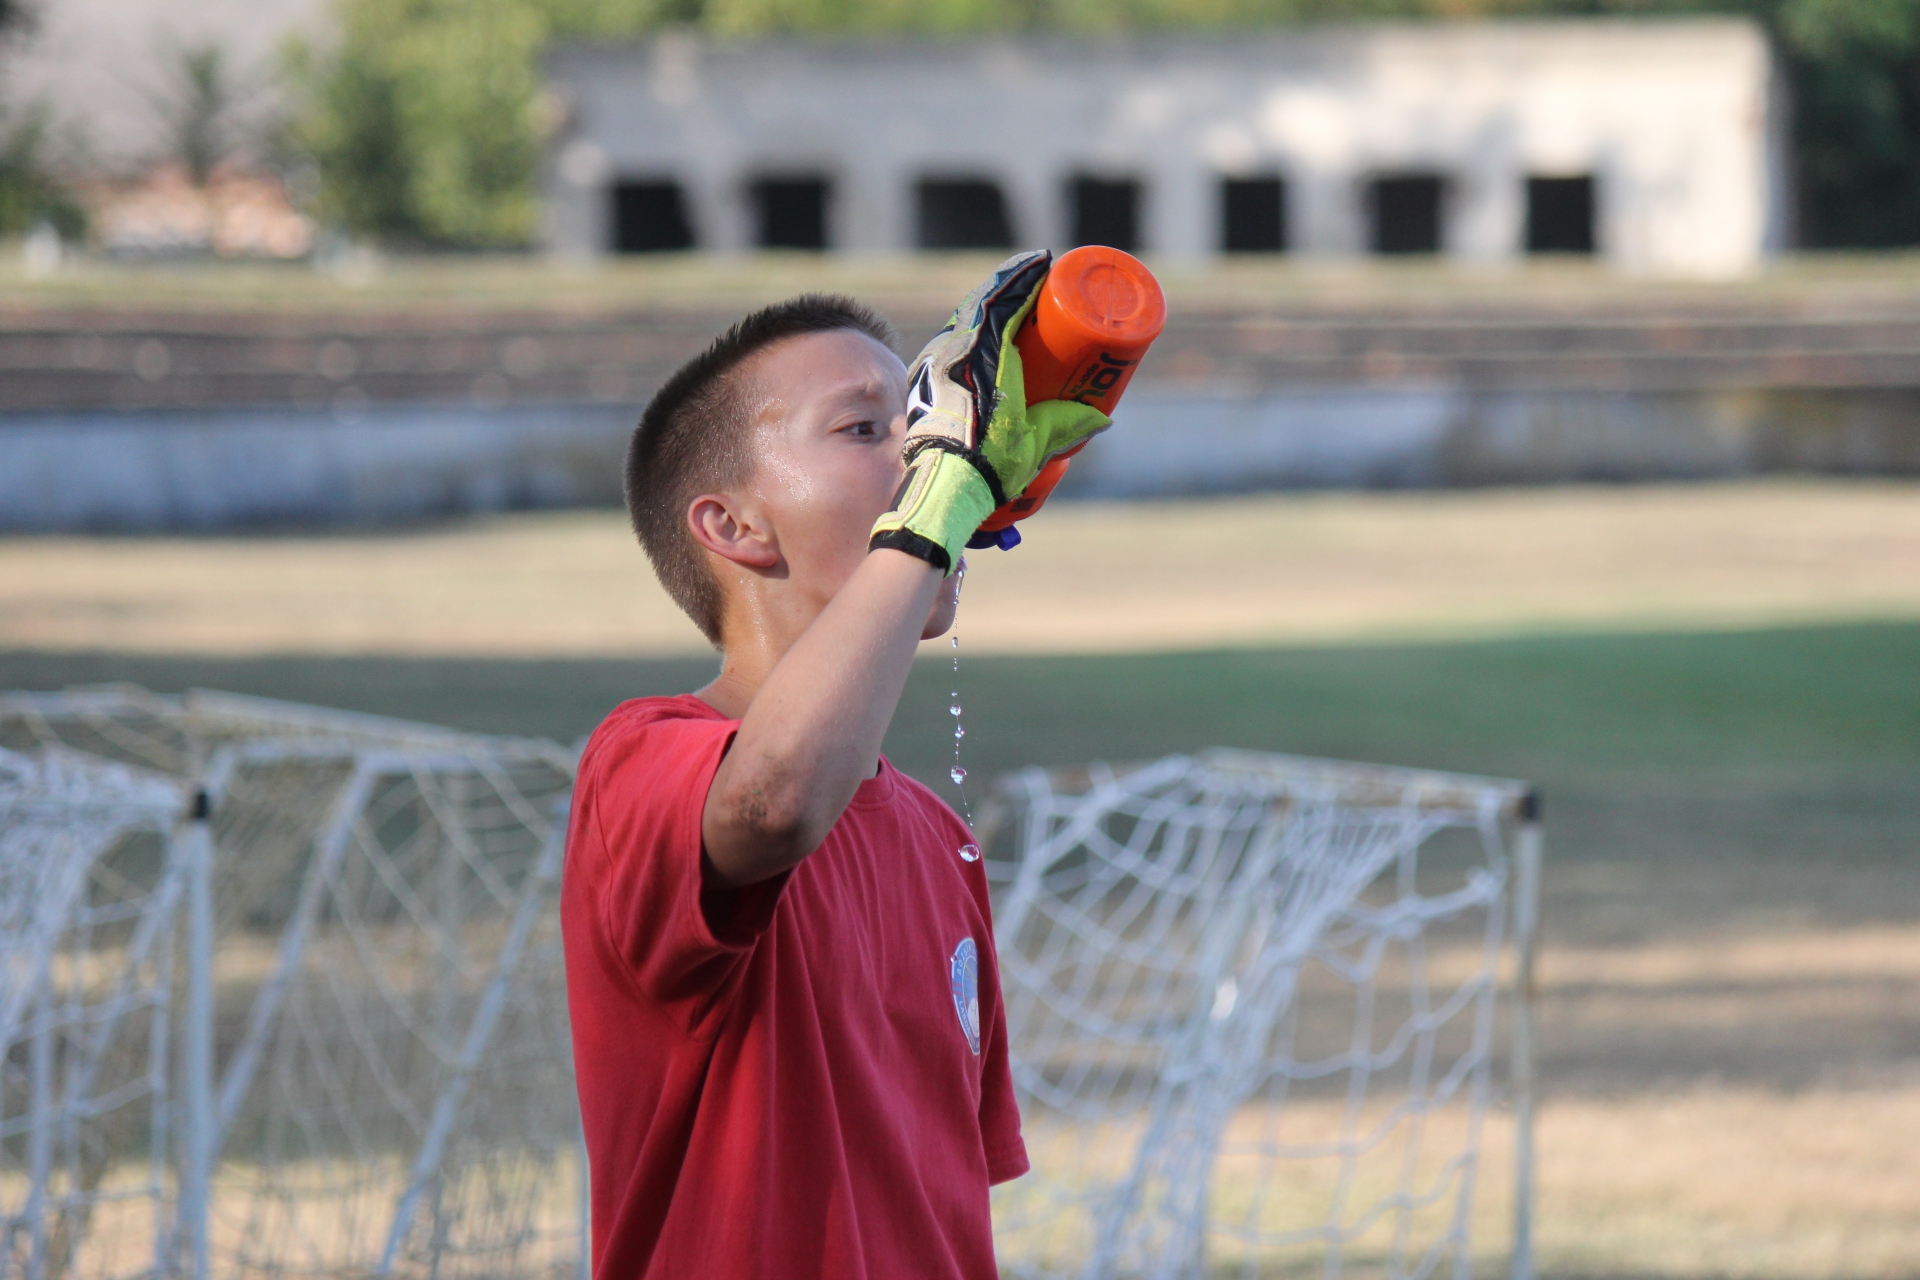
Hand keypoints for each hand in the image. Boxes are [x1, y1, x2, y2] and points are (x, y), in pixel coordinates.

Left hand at [868, 251, 1110, 572]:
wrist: (942, 488)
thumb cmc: (989, 464)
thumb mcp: (1037, 442)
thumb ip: (1069, 426)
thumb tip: (1101, 419)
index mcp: (985, 357)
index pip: (1004, 301)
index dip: (1024, 277)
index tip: (1044, 262)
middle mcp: (955, 352)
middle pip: (981, 303)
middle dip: (1007, 287)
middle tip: (1033, 281)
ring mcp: (934, 365)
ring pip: (961, 321)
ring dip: (984, 307)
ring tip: (1008, 305)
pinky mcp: (924, 382)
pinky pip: (948, 342)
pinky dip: (967, 331)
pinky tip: (976, 336)